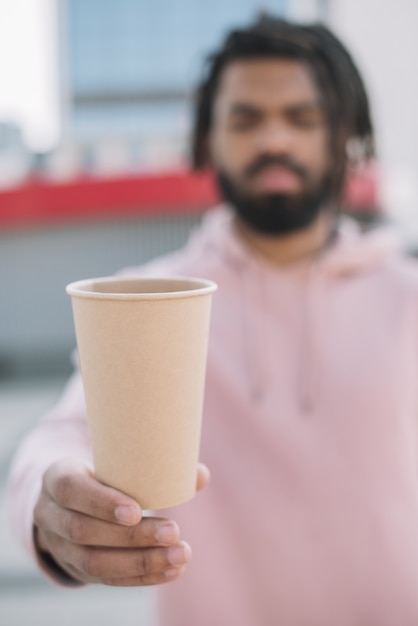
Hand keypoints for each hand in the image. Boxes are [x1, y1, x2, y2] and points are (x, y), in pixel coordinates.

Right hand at [34, 458, 209, 585]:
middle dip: (132, 537)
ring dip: (141, 561)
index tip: (137, 510)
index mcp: (56, 478)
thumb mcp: (113, 461)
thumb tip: (200, 475)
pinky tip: (171, 571)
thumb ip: (153, 466)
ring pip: (94, 562)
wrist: (66, 497)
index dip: (102, 503)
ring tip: (180, 555)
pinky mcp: (76, 568)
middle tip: (173, 532)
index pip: (72, 491)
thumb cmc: (101, 471)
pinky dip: (141, 576)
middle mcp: (50, 514)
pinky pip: (107, 579)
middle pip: (85, 531)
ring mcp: (59, 546)